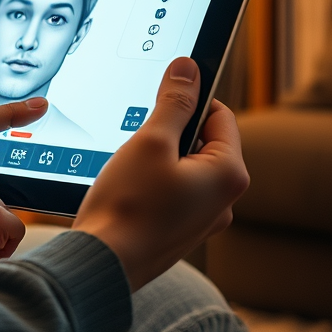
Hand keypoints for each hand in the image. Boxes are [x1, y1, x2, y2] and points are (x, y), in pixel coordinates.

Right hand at [72, 57, 249, 291]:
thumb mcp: (151, 141)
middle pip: (201, 141)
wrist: (103, 264)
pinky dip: (152, 182)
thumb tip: (188, 67)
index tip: (157, 99)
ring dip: (158, 157)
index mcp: (229, 174)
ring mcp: (203, 219)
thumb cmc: (128, 205)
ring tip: (129, 167)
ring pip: (184, 166)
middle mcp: (225, 200)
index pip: (219, 114)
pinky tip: (128, 188)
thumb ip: (174, 102)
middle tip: (137, 138)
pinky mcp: (181, 230)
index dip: (187, 100)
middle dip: (168, 132)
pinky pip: (172, 191)